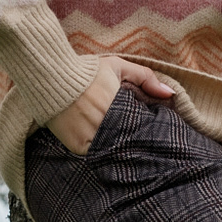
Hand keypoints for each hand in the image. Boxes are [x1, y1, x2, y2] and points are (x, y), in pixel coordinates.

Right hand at [47, 56, 176, 153]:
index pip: (142, 126)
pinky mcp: (79, 147)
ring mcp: (92, 138)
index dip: (146, 128)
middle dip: (134, 139)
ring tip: (122, 142)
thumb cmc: (87, 71)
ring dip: (119, 147)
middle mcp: (108, 125)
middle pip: (129, 140)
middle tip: (137, 138)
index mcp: (121, 107)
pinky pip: (96, 155)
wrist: (50, 77)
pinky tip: (104, 145)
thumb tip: (170, 94)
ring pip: (114, 150)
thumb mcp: (117, 67)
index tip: (148, 127)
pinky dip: (101, 152)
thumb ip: (145, 78)